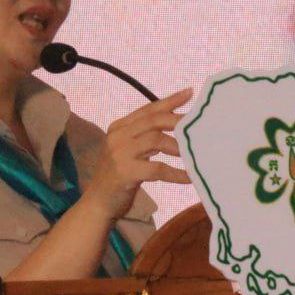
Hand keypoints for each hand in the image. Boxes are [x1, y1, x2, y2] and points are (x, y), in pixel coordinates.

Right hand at [80, 87, 194, 220]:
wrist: (98, 202)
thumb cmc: (118, 176)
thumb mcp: (129, 151)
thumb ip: (145, 137)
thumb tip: (176, 126)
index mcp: (119, 127)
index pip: (147, 110)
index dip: (169, 101)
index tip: (189, 93)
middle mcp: (117, 136)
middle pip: (153, 121)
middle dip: (177, 121)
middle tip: (197, 124)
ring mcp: (119, 153)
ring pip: (156, 140)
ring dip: (178, 147)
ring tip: (193, 153)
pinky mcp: (125, 172)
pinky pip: (157, 169)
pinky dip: (176, 173)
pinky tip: (189, 177)